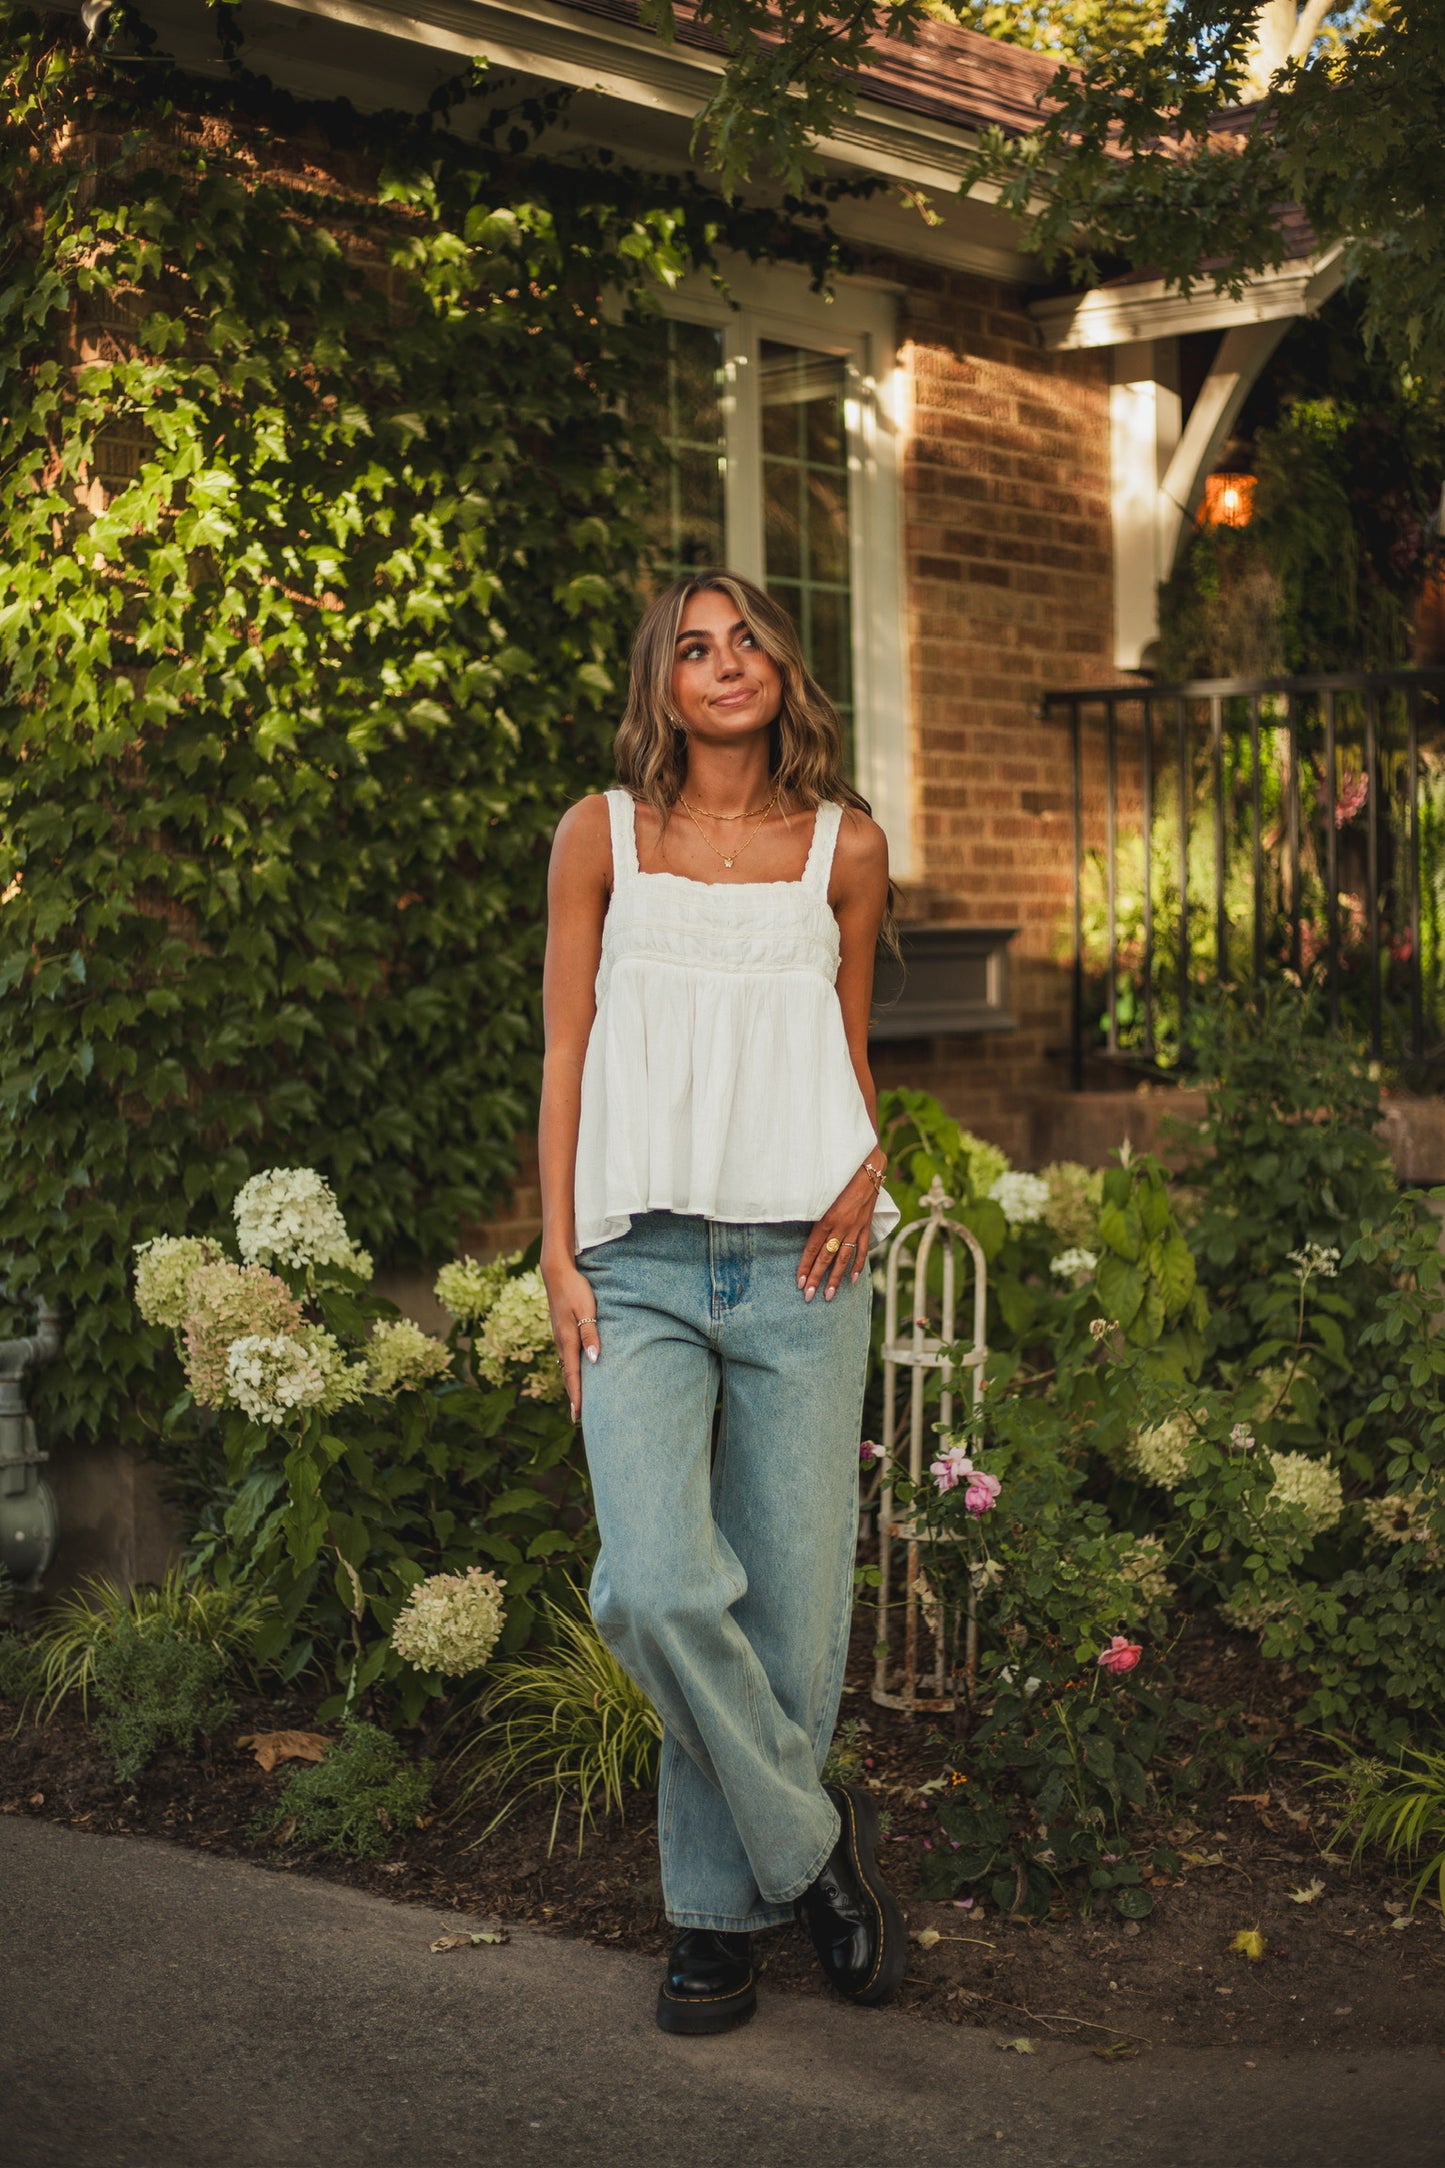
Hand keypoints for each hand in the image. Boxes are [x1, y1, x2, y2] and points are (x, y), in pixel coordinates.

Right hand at [542, 1259, 599, 1422]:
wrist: (557, 1272)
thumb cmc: (576, 1290)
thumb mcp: (586, 1311)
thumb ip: (590, 1334)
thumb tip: (594, 1360)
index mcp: (567, 1340)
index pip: (572, 1375)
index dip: (576, 1396)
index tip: (578, 1415)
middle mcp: (561, 1342)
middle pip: (567, 1375)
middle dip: (573, 1395)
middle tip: (578, 1417)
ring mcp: (560, 1336)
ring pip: (566, 1366)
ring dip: (572, 1383)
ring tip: (578, 1400)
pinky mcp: (562, 1330)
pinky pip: (567, 1356)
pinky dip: (571, 1370)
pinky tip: (577, 1372)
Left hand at [798, 1164, 878, 1303]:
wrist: (867, 1166)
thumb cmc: (839, 1176)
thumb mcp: (821, 1192)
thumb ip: (812, 1211)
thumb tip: (802, 1230)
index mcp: (827, 1218)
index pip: (813, 1248)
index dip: (805, 1266)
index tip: (799, 1283)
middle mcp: (841, 1226)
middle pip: (827, 1258)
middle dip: (816, 1278)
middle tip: (809, 1296)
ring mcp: (855, 1228)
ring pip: (844, 1258)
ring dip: (836, 1278)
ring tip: (829, 1295)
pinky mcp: (866, 1226)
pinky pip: (862, 1249)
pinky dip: (858, 1265)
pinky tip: (852, 1279)